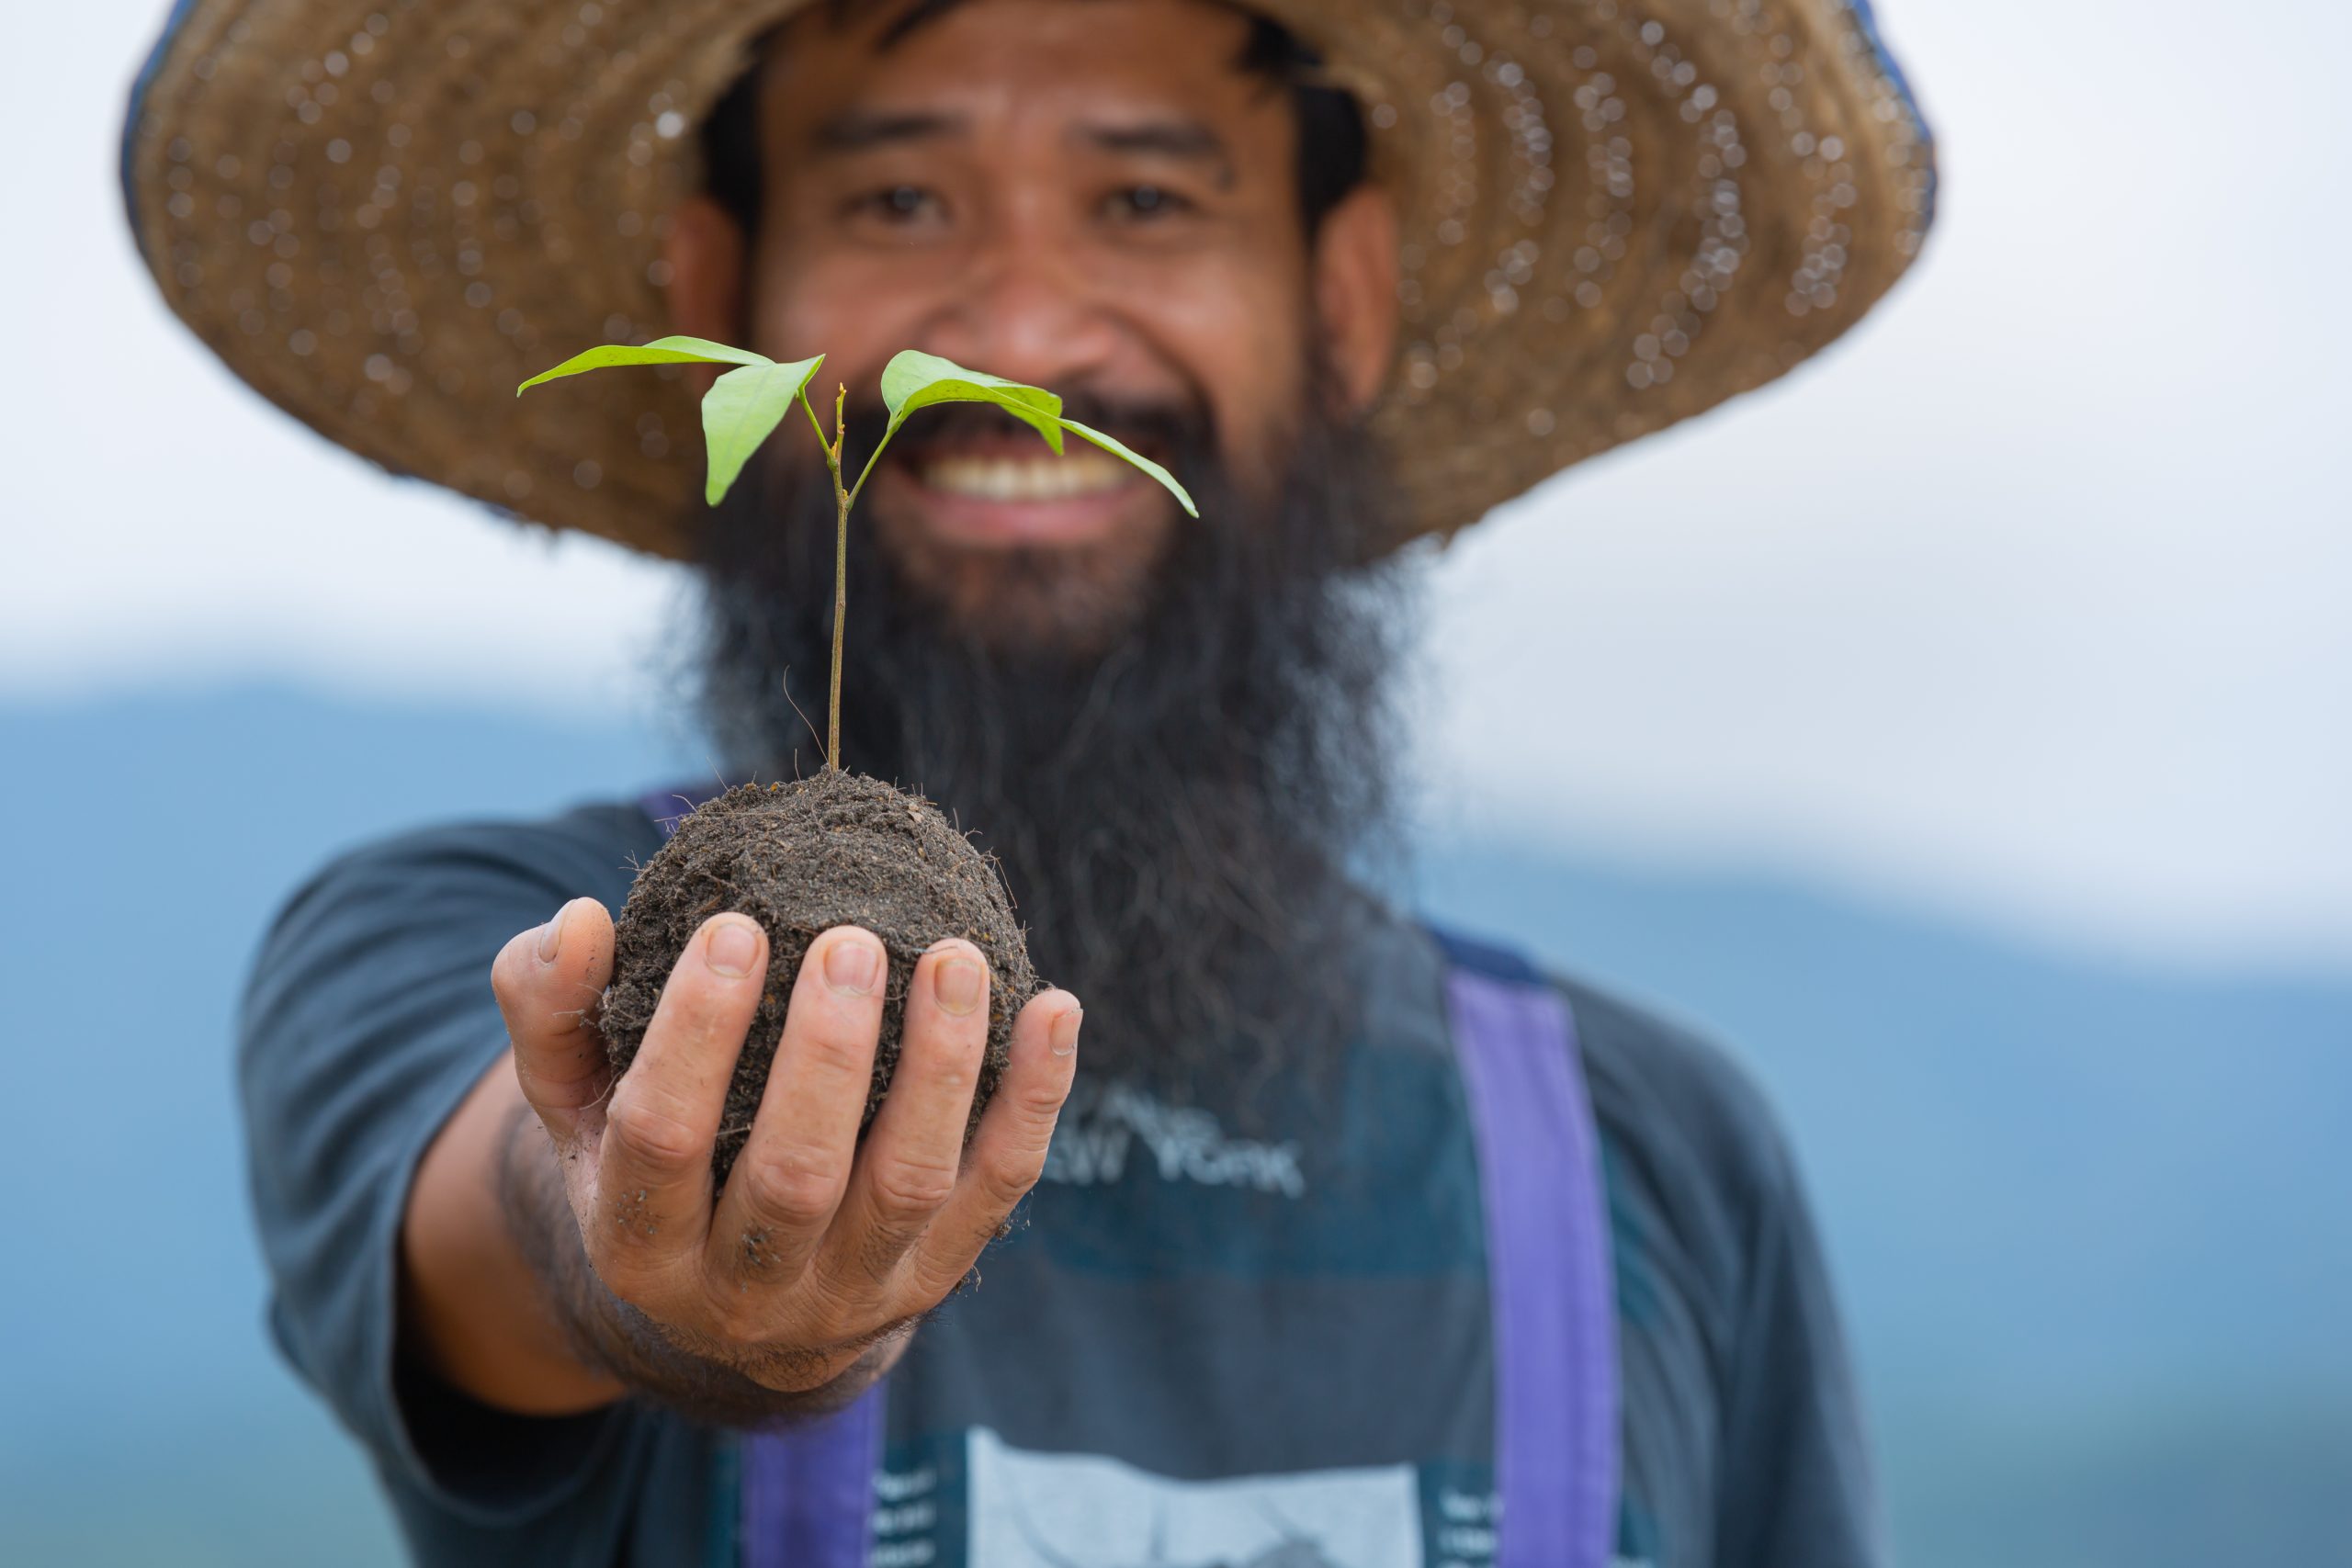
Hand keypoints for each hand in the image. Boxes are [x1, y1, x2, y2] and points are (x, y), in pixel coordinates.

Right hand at [491, 897, 1081, 1394]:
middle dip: (827, 1055)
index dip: (697, 1034)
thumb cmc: (652, 1155)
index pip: (663, 1138)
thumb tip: (580, 918)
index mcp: (638, 1240)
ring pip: (907, 1185)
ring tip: (954, 957)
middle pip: (793, 1177)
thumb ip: (552, 1007)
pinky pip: (999, 1186)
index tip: (735, 927)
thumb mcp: (575, 1098)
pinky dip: (1033, 1099)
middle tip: (853, 940)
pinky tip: (1055, 1007)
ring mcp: (854, 1288)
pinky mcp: (939, 1272)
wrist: (735, 1299)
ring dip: (938, 1068)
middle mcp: (744, 1287)